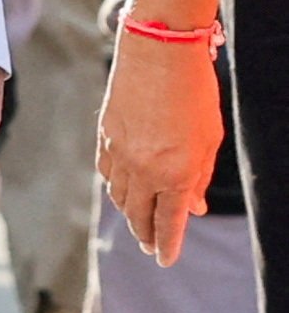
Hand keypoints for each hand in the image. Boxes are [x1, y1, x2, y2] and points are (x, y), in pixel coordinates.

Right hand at [97, 30, 224, 263]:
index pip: (168, 222)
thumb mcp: (209, 139)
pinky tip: (123, 188)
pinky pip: (107, 173)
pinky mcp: (103, 137)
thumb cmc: (194, 92)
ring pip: (119, 196)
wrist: (157, 52)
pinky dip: (115, 186)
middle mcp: (143, 170)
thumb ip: (199, 176)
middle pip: (138, 215)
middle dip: (145, 234)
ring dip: (130, 212)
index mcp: (175, 173)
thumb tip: (193, 207)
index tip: (165, 260)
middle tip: (150, 246)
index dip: (167, 245)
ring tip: (138, 219)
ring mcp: (119, 154)